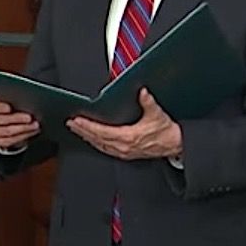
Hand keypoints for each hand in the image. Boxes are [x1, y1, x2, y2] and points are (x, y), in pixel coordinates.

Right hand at [0, 98, 39, 149]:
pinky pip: (11, 140)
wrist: (6, 124)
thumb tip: (24, 99)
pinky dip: (24, 136)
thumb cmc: (9, 109)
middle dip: (17, 118)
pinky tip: (32, 131)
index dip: (0, 107)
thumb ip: (11, 100)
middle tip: (29, 117)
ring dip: (24, 128)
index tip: (9, 108)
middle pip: (1, 120)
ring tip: (35, 125)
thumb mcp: (8, 101)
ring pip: (8, 131)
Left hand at [66, 88, 182, 160]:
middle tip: (70, 123)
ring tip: (76, 129)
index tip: (76, 120)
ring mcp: (124, 152)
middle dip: (82, 131)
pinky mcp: (126, 154)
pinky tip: (91, 139)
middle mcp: (124, 147)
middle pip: (97, 139)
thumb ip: (148, 102)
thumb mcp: (157, 114)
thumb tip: (142, 91)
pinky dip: (96, 143)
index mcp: (129, 137)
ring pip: (99, 145)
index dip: (87, 126)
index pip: (102, 132)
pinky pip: (105, 149)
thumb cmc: (166, 131)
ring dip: (87, 137)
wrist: (175, 144)